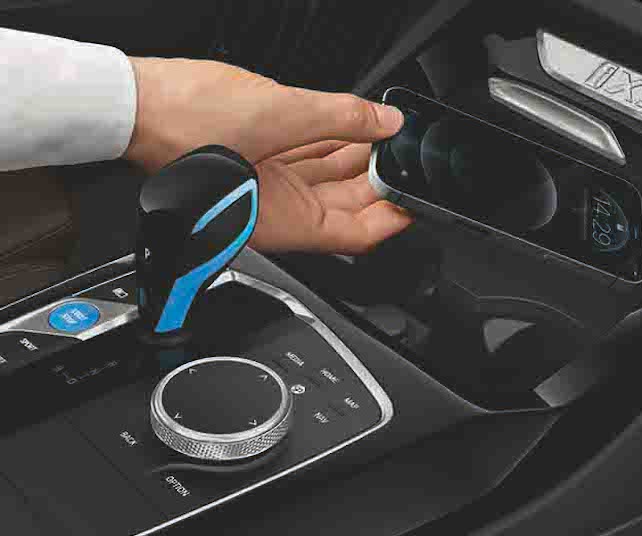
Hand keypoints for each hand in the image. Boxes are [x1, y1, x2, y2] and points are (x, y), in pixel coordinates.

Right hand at [125, 57, 410, 253]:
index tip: (419, 196)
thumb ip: (342, 117)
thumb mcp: (280, 114)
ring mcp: (266, 188)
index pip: (356, 234)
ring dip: (357, 157)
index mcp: (282, 222)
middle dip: (379, 179)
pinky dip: (330, 143)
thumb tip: (385, 120)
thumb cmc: (181, 126)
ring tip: (386, 135)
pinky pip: (305, 159)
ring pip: (327, 181)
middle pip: (346, 205)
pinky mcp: (257, 163)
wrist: (131, 104)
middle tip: (404, 154)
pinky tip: (352, 125)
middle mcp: (276, 213)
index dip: (394, 217)